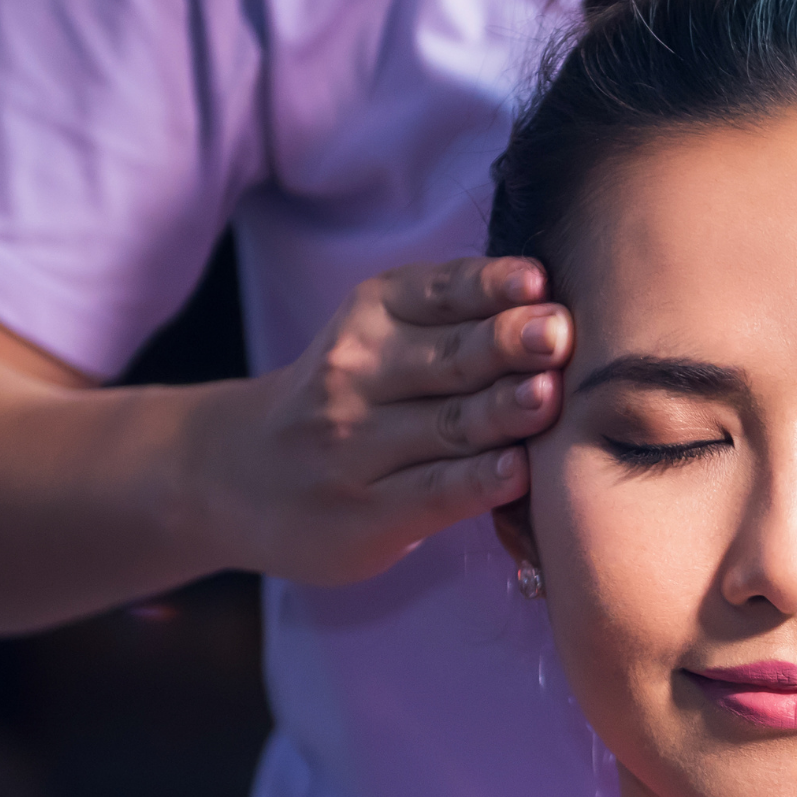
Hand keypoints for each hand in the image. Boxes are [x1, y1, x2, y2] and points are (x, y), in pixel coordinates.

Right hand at [191, 255, 570, 584]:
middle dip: (508, 345)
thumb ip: (457, 322)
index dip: (490, 287)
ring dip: (502, 412)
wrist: (238, 476)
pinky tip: (519, 472)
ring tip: (548, 396)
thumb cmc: (348, 400)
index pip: (439, 293)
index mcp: (372, 314)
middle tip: (558, 334)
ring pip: (447, 426)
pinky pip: (436, 492)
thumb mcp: (379, 336)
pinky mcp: (368, 513)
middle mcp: (356, 375)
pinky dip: (480, 481)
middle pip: (449, 359)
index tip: (537, 282)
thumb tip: (556, 308)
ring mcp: (357, 448)